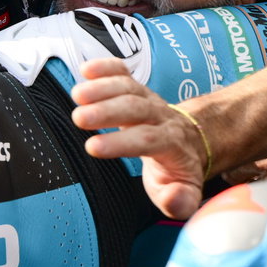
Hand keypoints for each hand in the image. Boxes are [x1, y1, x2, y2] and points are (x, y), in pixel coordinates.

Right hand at [71, 57, 206, 219]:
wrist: (189, 141)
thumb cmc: (178, 169)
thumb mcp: (186, 192)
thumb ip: (182, 200)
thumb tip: (173, 198)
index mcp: (172, 143)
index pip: (148, 140)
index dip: (120, 142)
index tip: (92, 147)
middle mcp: (161, 116)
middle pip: (137, 108)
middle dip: (107, 110)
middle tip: (79, 118)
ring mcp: (149, 99)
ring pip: (129, 87)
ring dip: (102, 87)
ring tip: (76, 95)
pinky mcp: (136, 89)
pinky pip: (124, 73)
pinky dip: (106, 66)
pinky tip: (86, 69)